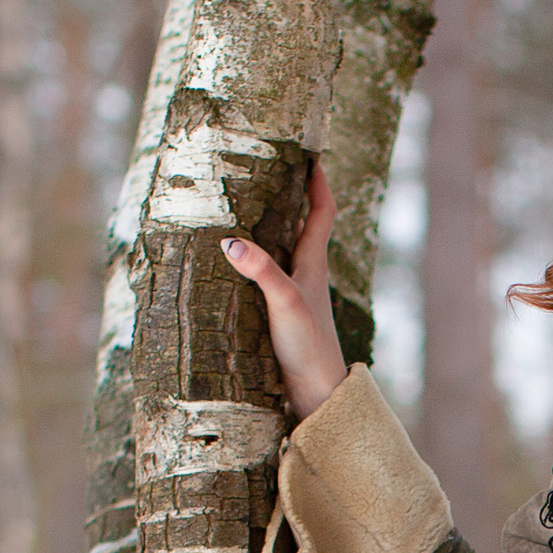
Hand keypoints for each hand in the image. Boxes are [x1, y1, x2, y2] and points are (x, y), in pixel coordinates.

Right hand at [224, 161, 345, 415]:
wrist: (319, 396)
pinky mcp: (281, 318)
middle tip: (266, 172)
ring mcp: (295, 297)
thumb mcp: (285, 303)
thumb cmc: (310, 347)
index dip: (317, 183)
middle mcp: (307, 276)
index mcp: (313, 264)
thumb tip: (231, 241)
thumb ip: (260, 271)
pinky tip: (233, 267)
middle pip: (301, 227)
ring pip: (283, 252)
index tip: (309, 156)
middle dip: (288, 199)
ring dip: (269, 231)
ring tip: (243, 209)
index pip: (321, 213)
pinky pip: (267, 278)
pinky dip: (254, 264)